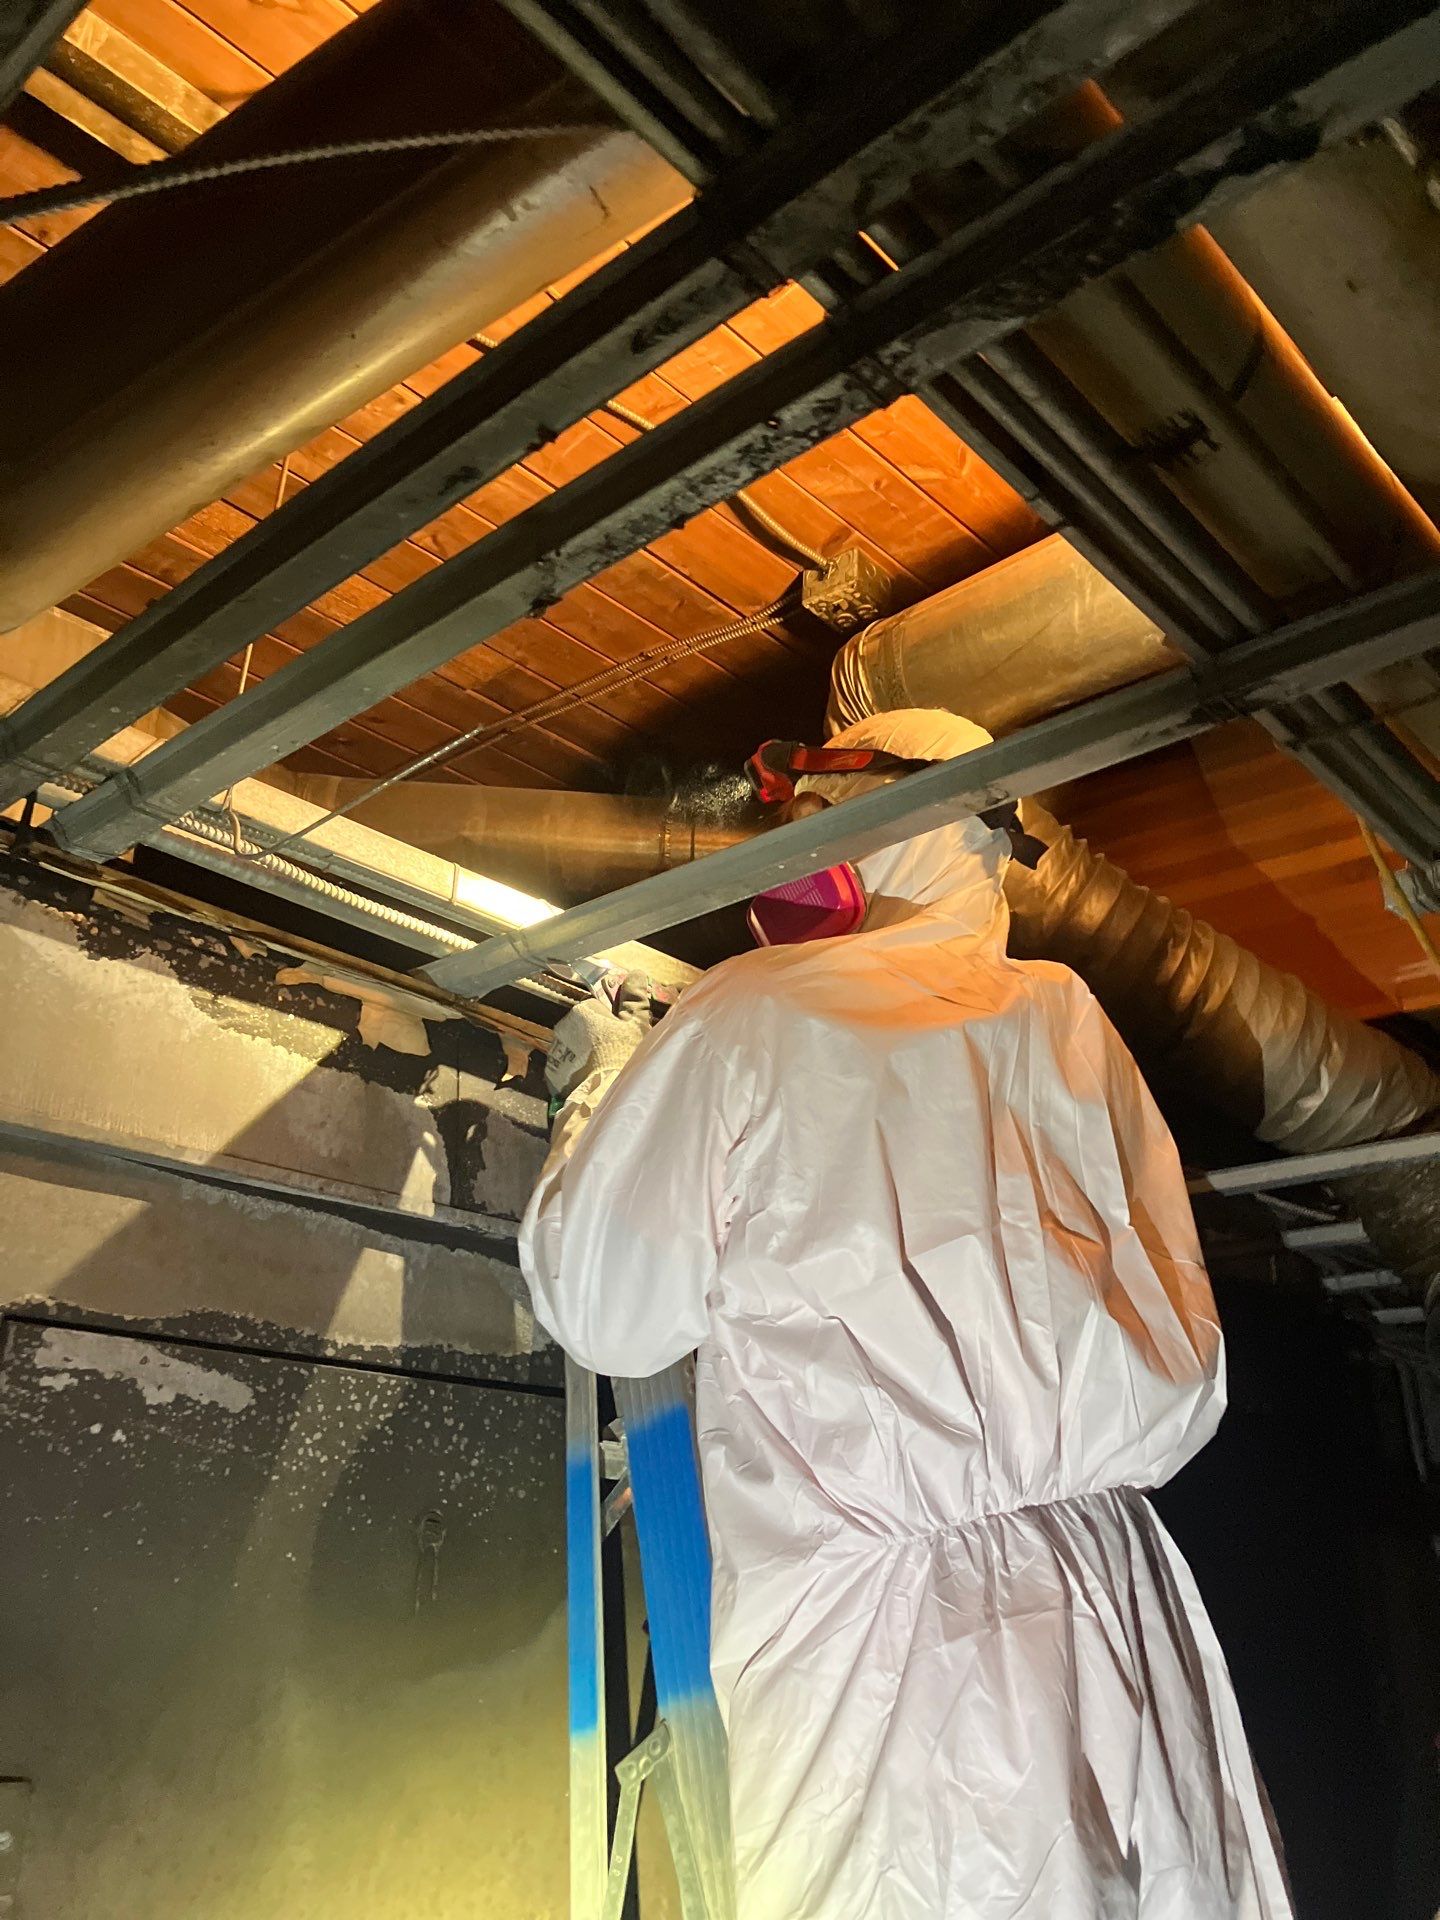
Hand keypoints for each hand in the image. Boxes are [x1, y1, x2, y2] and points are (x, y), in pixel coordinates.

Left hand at [545, 973, 656, 1105]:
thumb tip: (636, 974)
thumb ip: (635, 998)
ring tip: (604, 1071)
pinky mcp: (552, 1076)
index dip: (612, 1022)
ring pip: (574, 1049)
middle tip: (615, 1053)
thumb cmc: (623, 1057)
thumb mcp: (637, 1025)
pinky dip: (576, 1074)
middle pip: (583, 1028)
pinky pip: (566, 1070)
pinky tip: (592, 1082)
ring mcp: (555, 1053)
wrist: (604, 1098)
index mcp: (583, 1011)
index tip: (621, 1036)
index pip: (597, 1009)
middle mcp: (563, 1028)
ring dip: (585, 1056)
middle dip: (596, 1038)